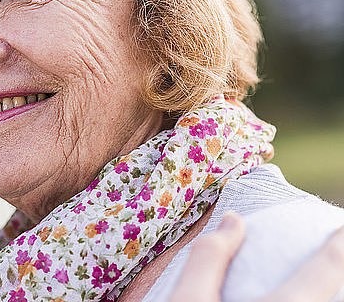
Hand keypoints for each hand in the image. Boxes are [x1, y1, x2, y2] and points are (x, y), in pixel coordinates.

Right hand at [168, 212, 343, 301]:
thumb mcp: (186, 299)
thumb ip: (209, 258)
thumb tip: (232, 220)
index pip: (322, 272)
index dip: (339, 246)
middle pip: (329, 296)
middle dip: (334, 268)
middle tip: (334, 246)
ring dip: (317, 291)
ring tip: (315, 273)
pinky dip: (303, 299)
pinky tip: (291, 293)